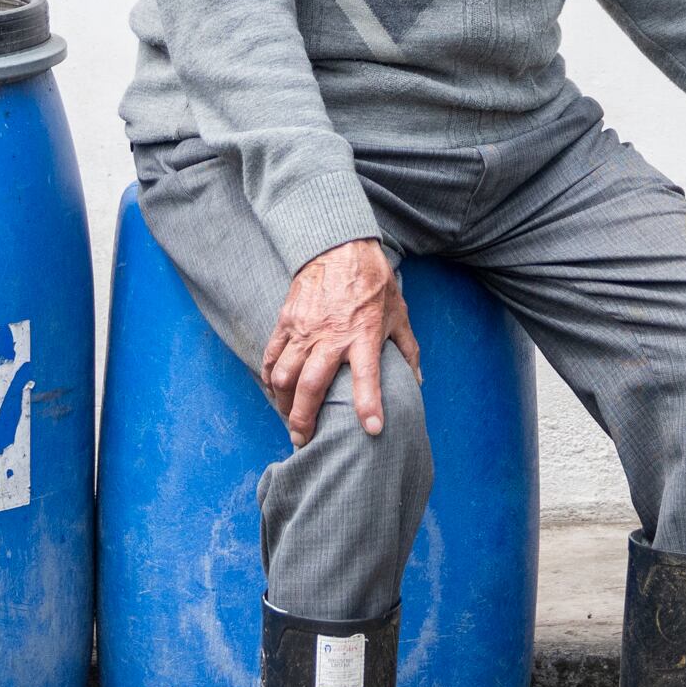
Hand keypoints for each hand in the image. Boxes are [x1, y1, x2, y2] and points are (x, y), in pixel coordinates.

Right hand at [263, 238, 421, 447]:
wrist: (340, 246)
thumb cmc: (373, 282)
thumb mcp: (398, 313)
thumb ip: (407, 350)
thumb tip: (416, 382)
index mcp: (363, 335)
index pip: (368, 377)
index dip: (370, 405)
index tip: (372, 429)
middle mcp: (331, 336)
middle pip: (311, 386)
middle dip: (304, 419)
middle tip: (303, 440)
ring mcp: (304, 330)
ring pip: (284, 375)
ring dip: (283, 402)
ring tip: (288, 418)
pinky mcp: (286, 321)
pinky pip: (271, 355)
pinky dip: (269, 377)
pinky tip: (273, 390)